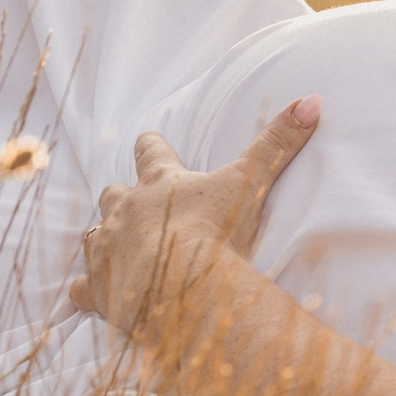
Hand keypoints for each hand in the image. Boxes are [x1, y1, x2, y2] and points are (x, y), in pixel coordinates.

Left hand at [73, 96, 318, 331]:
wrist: (181, 289)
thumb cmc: (214, 231)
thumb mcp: (250, 181)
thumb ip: (278, 143)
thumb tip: (313, 100)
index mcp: (160, 183)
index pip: (149, 150)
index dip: (151, 146)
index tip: (150, 141)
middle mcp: (125, 209)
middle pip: (113, 193)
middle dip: (123, 196)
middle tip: (136, 202)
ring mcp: (106, 248)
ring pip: (94, 234)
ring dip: (105, 238)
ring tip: (117, 246)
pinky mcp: (96, 289)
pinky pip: (81, 288)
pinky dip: (86, 289)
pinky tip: (90, 294)